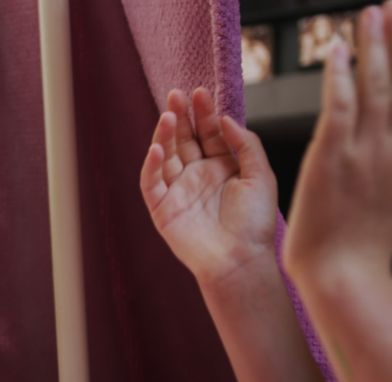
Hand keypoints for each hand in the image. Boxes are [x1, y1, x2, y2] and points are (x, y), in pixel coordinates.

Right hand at [139, 88, 279, 286]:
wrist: (241, 260)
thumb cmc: (255, 224)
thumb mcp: (260, 176)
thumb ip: (246, 144)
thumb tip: (225, 119)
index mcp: (220, 167)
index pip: (207, 133)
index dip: (204, 113)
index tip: (201, 92)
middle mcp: (197, 176)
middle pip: (183, 139)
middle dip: (179, 116)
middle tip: (176, 94)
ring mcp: (178, 191)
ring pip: (165, 155)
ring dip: (163, 135)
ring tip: (167, 114)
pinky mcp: (162, 208)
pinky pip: (152, 183)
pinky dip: (151, 166)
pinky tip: (157, 149)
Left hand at [284, 4, 391, 286]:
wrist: (353, 285)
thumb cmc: (375, 260)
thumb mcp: (383, 207)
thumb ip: (384, 171)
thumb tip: (380, 157)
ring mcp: (370, 150)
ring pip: (377, 85)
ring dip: (376, 46)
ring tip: (374, 13)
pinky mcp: (335, 157)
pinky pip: (340, 105)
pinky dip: (341, 74)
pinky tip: (337, 48)